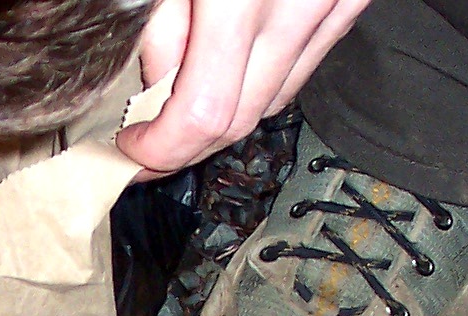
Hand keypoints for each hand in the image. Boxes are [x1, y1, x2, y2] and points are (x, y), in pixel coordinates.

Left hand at [117, 0, 371, 176]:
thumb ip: (160, 26)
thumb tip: (159, 91)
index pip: (202, 115)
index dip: (160, 148)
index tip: (131, 147)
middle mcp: (298, 5)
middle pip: (240, 119)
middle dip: (188, 144)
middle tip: (148, 142)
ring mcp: (336, 1)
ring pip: (277, 98)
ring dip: (228, 114)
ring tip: (184, 101)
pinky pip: (308, 61)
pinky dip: (268, 78)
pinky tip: (233, 66)